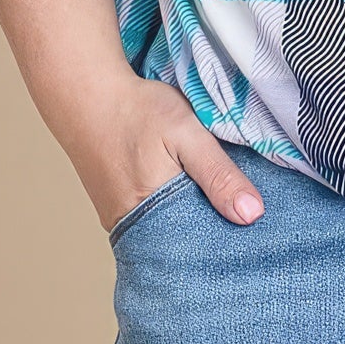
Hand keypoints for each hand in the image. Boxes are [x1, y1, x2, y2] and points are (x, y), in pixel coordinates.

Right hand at [64, 73, 265, 233]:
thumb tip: (253, 215)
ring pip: (169, 234)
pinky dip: (175, 213)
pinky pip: (154, 223)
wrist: (87, 95)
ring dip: (194, 222)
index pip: (201, 248)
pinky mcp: (118, 211)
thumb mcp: (186, 133)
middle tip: (245, 219)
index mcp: (153, 217)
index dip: (229, 239)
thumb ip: (218, 173)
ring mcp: (123, 222)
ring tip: (222, 207)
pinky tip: (193, 196)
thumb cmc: (137, 111)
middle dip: (213, 234)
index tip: (257, 232)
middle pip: (185, 245)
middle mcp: (134, 230)